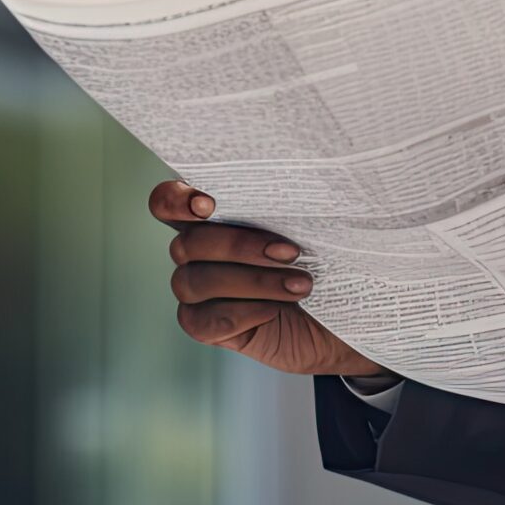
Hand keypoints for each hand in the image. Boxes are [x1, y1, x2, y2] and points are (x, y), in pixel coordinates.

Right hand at [148, 178, 387, 378]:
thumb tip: (297, 179)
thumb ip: (290, 201)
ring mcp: (195, 290)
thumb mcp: (313, 223)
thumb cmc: (323, 258)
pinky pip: (204, 320)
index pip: (166, 202)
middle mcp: (194, 251)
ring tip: (300, 285)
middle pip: (189, 242)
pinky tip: (274, 311)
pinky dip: (242, 313)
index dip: (176, 201)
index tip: (208, 206)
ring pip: (197, 281)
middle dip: (240, 246)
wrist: (337, 315)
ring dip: (254, 281)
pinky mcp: (204, 325)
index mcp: (209, 216)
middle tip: (291, 251)